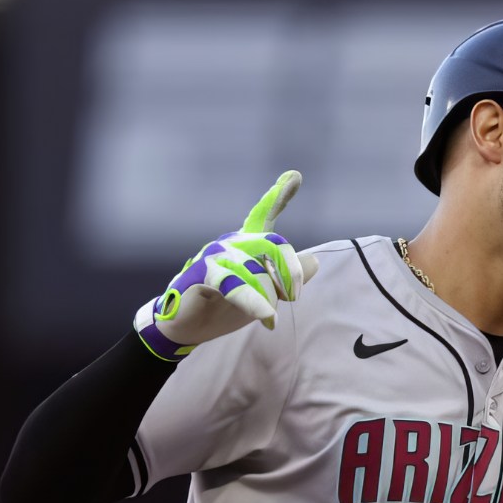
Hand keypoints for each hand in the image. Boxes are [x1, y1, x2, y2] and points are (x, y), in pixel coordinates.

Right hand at [134, 170, 319, 361]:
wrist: (187, 325)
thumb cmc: (225, 306)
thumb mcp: (264, 293)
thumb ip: (289, 276)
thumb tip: (314, 262)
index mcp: (245, 243)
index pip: (263, 215)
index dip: (278, 196)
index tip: (294, 176)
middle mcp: (231, 242)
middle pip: (273, 245)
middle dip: (290, 272)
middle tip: (293, 297)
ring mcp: (215, 255)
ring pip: (256, 270)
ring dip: (267, 297)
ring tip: (268, 318)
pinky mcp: (202, 274)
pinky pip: (234, 284)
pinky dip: (253, 302)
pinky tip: (267, 317)